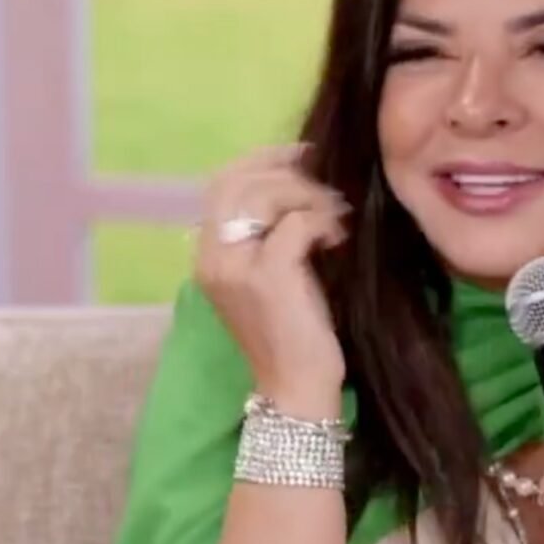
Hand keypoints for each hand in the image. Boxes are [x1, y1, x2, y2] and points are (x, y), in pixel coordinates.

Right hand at [195, 143, 350, 414]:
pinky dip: (323, 222)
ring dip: (310, 195)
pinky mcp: (268, 277)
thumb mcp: (268, 276)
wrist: (295, 388)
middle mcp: (211, 257)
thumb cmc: (291, 333)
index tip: (302, 155)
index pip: (220, 183)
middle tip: (325, 184)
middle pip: (237, 180)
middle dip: (286, 170)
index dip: (260, 159)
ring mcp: (236, 267)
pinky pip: (297, 223)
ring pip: (267, 195)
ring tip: (335, 214)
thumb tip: (297, 179)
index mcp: (206, 255)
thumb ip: (266, 233)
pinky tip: (336, 239)